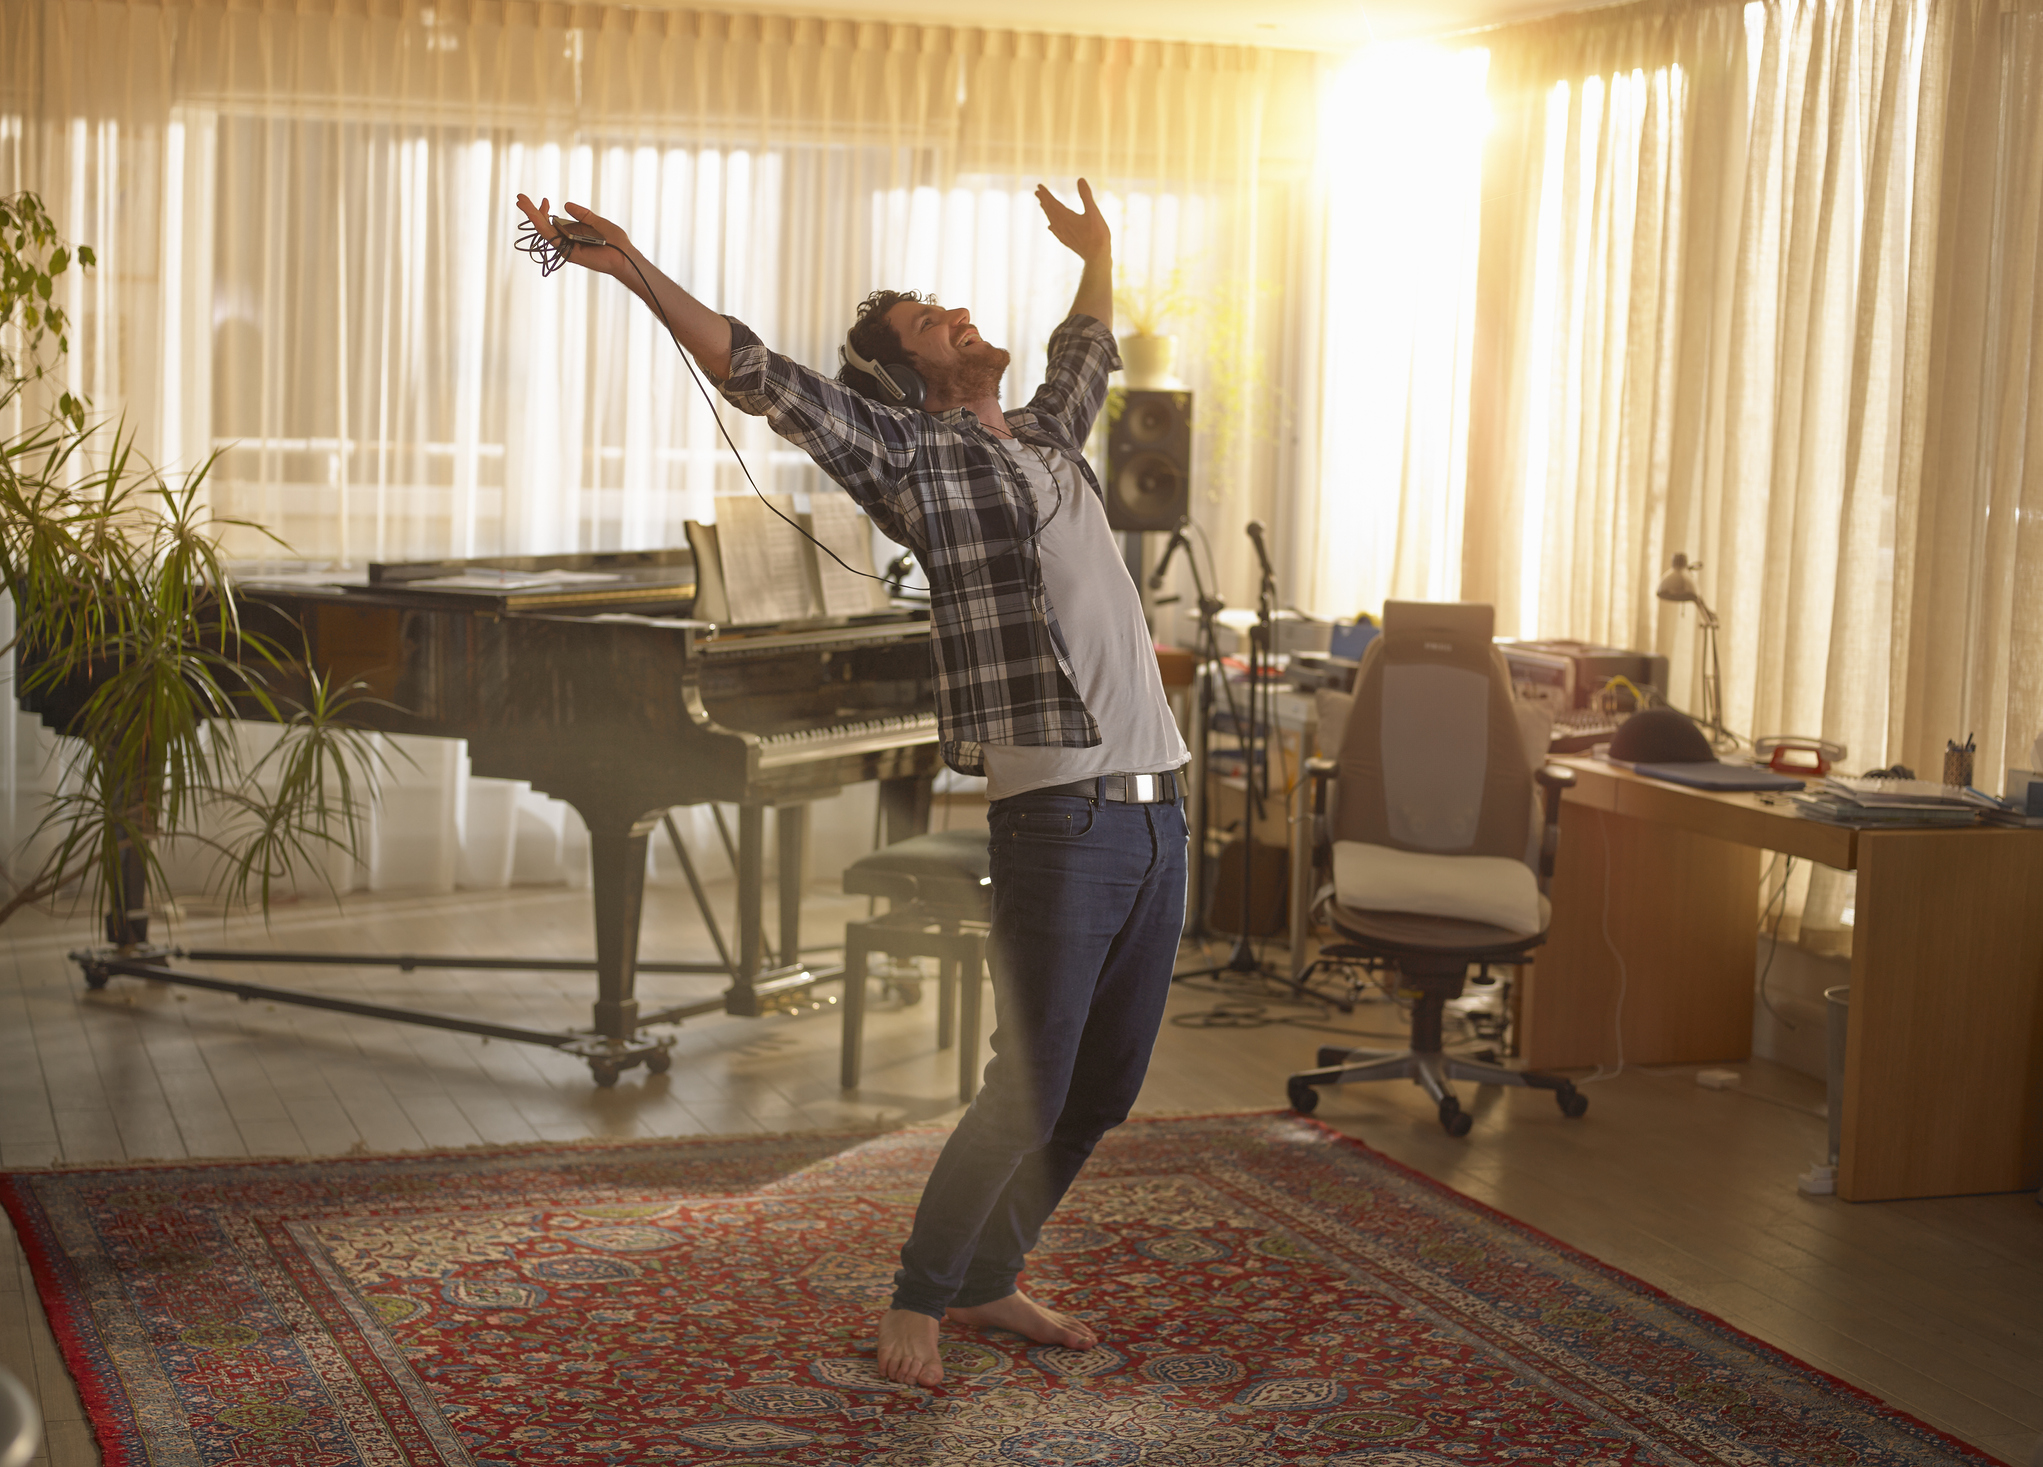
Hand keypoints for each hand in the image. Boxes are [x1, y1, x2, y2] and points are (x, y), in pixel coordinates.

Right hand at [515, 194, 631, 275]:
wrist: (624, 255)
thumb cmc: (616, 241)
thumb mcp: (598, 222)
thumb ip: (583, 214)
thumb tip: (565, 205)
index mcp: (573, 233)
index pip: (553, 222)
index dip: (545, 211)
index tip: (545, 200)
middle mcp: (568, 241)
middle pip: (544, 226)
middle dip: (531, 211)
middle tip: (519, 197)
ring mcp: (567, 247)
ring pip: (544, 231)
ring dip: (532, 215)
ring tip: (521, 201)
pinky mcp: (569, 253)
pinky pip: (553, 239)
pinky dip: (542, 226)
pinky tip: (534, 216)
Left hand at [1035, 178, 1109, 262]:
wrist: (1097, 257)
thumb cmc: (1097, 234)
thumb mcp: (1093, 212)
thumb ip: (1086, 195)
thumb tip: (1080, 179)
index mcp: (1066, 217)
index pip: (1052, 202)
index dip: (1045, 193)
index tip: (1038, 186)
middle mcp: (1061, 225)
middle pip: (1049, 210)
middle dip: (1043, 200)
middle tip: (1037, 192)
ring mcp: (1063, 234)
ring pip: (1052, 220)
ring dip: (1046, 211)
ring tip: (1042, 205)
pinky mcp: (1067, 241)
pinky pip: (1056, 231)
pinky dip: (1052, 225)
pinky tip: (1051, 226)